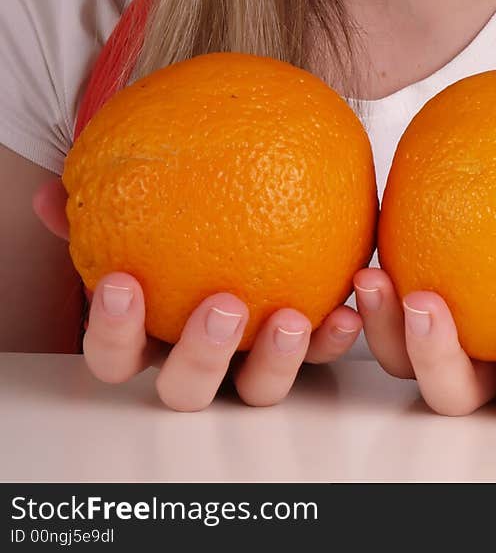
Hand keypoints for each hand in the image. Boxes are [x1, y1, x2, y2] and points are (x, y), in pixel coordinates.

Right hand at [31, 176, 362, 409]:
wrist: (259, 202)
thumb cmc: (184, 217)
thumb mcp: (144, 202)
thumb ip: (103, 201)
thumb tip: (50, 195)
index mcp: (152, 337)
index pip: (116, 356)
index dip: (113, 333)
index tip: (123, 283)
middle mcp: (200, 361)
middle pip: (187, 391)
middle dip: (201, 358)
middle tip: (224, 306)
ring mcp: (252, 363)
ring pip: (259, 391)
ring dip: (278, 361)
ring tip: (294, 317)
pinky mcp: (306, 349)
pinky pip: (324, 353)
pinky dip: (338, 334)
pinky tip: (353, 301)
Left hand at [354, 221, 495, 422]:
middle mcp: (486, 378)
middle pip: (454, 396)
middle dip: (437, 359)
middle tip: (428, 304)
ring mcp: (443, 353)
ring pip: (402, 364)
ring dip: (384, 327)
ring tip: (374, 274)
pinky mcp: (408, 321)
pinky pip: (380, 314)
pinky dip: (368, 292)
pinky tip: (362, 238)